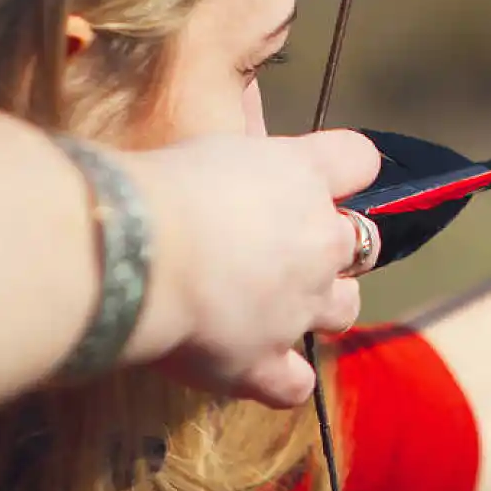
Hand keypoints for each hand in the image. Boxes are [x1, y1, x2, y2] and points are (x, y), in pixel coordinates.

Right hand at [118, 130, 381, 406]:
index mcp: (303, 175)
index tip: (324, 177)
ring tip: (277, 306)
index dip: (345, 169)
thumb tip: (243, 106)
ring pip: (342, 310)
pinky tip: (255, 367)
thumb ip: (241, 148)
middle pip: (359, 244)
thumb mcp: (206, 141)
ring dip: (320, 308)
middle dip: (330, 249)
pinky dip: (280, 378)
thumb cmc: (156, 183)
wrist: (130, 250)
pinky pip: (295, 384)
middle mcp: (319, 241)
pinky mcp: (264, 362)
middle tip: (279, 250)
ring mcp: (299, 307)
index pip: (359, 159)